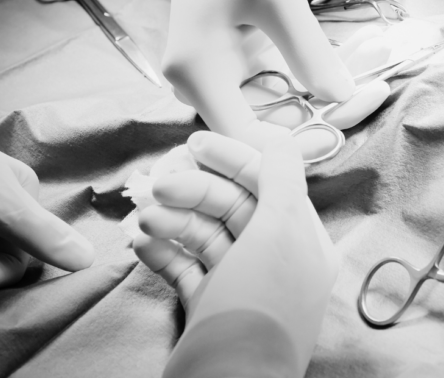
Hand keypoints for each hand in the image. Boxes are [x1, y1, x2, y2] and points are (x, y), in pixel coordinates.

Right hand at [133, 0, 356, 147]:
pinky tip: (348, 81)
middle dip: (315, 127)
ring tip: (371, 92)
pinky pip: (271, 98)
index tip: (341, 135)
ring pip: (270, 118)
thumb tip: (340, 98)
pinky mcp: (231, 74)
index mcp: (198, 72)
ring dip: (318, 112)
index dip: (290, 148)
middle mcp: (197, 87)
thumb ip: (307, 49)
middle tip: (372, 100)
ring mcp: (213, 82)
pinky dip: (308, 92)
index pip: (243, 140)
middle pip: (259, 134)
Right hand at [133, 132, 336, 370]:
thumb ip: (282, 176)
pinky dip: (163, 253)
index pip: (269, 182)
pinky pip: (185, 268)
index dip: (233, 158)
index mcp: (302, 240)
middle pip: (232, 206)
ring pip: (204, 235)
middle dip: (193, 191)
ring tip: (143, 220)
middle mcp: (275, 260)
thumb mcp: (280, 230)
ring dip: (172, 221)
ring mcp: (241, 285)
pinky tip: (141, 245)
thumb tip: (277, 135)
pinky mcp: (209, 309)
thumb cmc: (259, 305)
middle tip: (157, 186)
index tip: (194, 143)